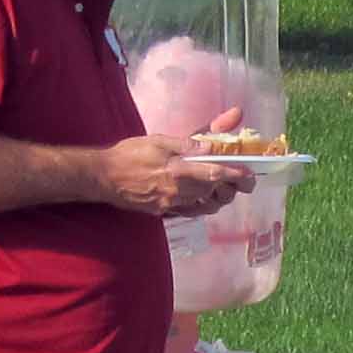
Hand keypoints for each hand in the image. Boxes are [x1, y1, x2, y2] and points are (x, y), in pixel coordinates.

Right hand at [102, 134, 252, 217]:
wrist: (103, 178)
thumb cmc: (128, 155)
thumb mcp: (157, 140)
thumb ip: (186, 143)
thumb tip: (210, 145)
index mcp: (177, 170)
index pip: (215, 173)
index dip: (235, 174)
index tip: (250, 174)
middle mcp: (177, 191)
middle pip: (214, 191)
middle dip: (231, 186)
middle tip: (241, 179)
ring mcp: (171, 204)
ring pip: (206, 203)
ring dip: (218, 196)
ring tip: (223, 186)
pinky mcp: (164, 211)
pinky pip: (191, 211)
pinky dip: (202, 205)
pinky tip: (204, 196)